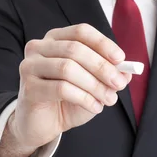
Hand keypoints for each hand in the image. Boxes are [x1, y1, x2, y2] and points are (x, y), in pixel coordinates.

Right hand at [0, 24, 131, 156]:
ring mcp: (30, 66)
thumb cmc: (67, 100)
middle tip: (119, 84)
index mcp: (56, 39)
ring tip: (109, 100)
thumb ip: (109, 75)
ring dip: (94, 85)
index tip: (121, 59)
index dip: (102, 43)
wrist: (43, 124)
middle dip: (102, 67)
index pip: (81, 32)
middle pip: (75, 49)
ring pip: (68, 69)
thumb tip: (127, 71)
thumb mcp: (93, 85)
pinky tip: (95, 107)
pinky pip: (61, 89)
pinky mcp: (28, 88)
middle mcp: (39, 47)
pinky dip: (83, 98)